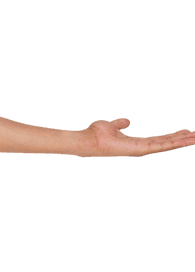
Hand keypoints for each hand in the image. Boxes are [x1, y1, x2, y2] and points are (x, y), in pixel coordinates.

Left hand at [77, 117, 194, 157]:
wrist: (87, 139)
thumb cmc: (96, 134)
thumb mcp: (112, 125)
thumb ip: (120, 124)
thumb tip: (126, 121)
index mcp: (136, 142)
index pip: (159, 139)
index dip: (173, 135)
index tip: (185, 131)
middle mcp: (141, 148)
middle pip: (167, 143)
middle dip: (183, 139)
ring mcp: (141, 150)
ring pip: (168, 145)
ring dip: (184, 141)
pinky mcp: (141, 149)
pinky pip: (162, 145)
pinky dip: (176, 142)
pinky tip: (187, 139)